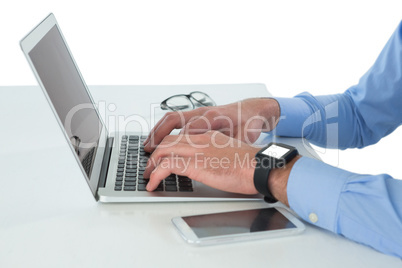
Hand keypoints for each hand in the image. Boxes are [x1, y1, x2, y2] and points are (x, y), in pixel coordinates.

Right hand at [143, 98, 279, 151]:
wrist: (252, 111)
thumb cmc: (249, 124)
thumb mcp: (244, 137)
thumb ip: (231, 145)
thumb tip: (222, 156)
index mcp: (214, 117)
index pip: (190, 129)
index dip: (177, 143)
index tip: (167, 157)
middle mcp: (203, 112)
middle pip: (174, 119)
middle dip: (159, 134)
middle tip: (149, 150)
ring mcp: (199, 112)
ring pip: (172, 118)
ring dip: (157, 131)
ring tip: (147, 145)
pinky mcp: (197, 115)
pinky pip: (175, 119)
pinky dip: (164, 128)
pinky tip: (158, 139)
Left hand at [143, 131, 260, 194]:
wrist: (259, 166)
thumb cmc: (249, 163)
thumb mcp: (228, 153)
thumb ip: (215, 154)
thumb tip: (208, 165)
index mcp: (208, 136)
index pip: (179, 136)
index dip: (165, 146)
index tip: (159, 155)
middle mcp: (199, 139)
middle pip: (167, 141)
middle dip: (154, 154)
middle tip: (148, 165)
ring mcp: (196, 150)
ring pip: (162, 151)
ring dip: (151, 165)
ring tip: (147, 177)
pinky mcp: (195, 164)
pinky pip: (166, 166)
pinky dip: (155, 175)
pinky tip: (153, 184)